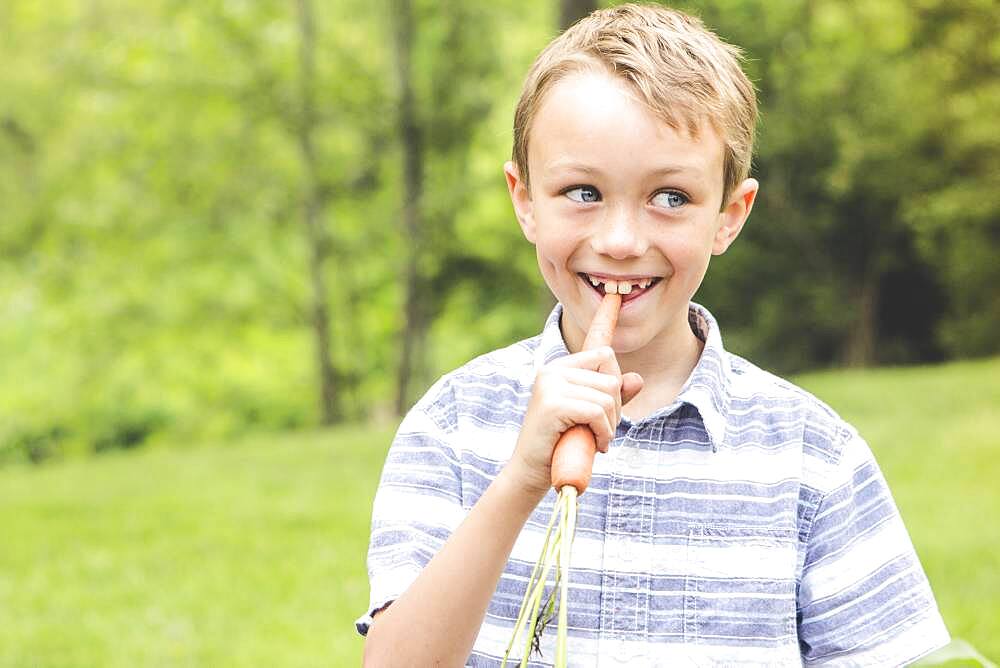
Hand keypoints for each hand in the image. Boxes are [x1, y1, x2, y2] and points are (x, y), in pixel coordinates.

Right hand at [508, 346, 642, 495]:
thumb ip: (612, 396)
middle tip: (601, 432)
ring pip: (607, 398)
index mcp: (558, 367)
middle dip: (615, 411)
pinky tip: (595, 445)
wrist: (530, 471)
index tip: (604, 411)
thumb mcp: (590, 415)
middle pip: (610, 380)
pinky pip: (597, 413)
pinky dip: (604, 433)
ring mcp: (550, 386)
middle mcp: (551, 371)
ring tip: (597, 440)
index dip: (615, 385)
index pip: (604, 356)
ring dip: (610, 425)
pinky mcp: (552, 405)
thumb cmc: (562, 443)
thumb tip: (638, 379)